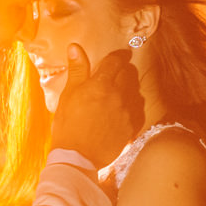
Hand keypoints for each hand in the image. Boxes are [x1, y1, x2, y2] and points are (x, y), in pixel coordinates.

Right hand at [50, 46, 143, 168]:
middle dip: (123, 71)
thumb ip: (76, 71)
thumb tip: (75, 47)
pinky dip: (132, 107)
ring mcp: (127, 112)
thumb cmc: (67, 125)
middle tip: (115, 75)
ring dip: (128, 89)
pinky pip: (137, 110)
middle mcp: (118, 95)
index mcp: (100, 84)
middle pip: (128, 74)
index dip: (117, 56)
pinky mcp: (131, 127)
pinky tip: (122, 111)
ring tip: (118, 94)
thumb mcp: (68, 95)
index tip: (117, 57)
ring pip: (135, 91)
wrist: (77, 157)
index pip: (115, 61)